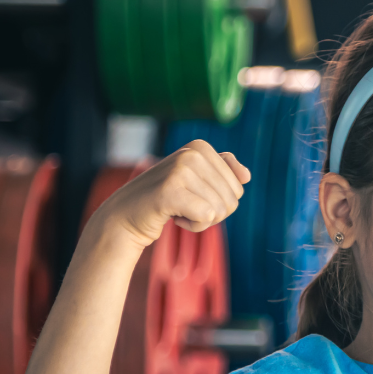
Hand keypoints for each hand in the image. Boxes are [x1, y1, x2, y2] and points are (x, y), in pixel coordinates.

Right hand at [94, 140, 251, 246]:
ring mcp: (181, 169)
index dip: (219, 201)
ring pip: (220, 210)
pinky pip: (207, 217)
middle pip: (232, 200)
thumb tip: (247, 176)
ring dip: (200, 220)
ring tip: (177, 210)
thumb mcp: (196, 180)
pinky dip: (193, 226)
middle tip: (185, 206)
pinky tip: (173, 217)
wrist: (125, 215)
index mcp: (200, 147)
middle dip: (213, 213)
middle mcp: (191, 153)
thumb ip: (223, 172)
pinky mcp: (171, 190)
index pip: (238, 187)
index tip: (193, 195)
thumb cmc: (166, 199)